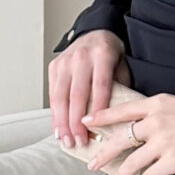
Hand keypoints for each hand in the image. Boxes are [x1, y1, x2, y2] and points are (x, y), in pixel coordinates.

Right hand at [48, 30, 130, 147]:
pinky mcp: (54, 66)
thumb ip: (119, 89)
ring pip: (60, 96)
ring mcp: (64, 61)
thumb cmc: (110, 55)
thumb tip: (115, 121)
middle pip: (77, 94)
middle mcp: (81, 57)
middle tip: (79, 141)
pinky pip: (52, 94)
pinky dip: (54, 114)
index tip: (95, 130)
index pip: (99, 86)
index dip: (97, 110)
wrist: (95, 32)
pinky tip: (57, 129)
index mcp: (102, 55)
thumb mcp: (122, 67)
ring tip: (66, 140)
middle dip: (76, 122)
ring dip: (62, 122)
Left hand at [82, 88, 174, 174]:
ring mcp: (163, 142)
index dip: (101, 117)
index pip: (121, 111)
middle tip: (92, 164)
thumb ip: (158, 114)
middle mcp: (155, 122)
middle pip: (120, 140)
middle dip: (103, 154)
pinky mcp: (174, 161)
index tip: (86, 121)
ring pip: (131, 162)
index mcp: (155, 105)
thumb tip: (144, 128)